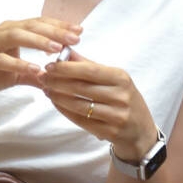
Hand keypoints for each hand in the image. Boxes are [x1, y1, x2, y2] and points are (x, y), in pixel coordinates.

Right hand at [0, 17, 81, 101]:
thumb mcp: (13, 75)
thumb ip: (33, 75)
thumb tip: (56, 80)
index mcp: (10, 31)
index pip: (39, 23)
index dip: (59, 25)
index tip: (80, 31)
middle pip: (31, 25)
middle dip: (55, 30)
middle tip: (75, 37)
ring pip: (15, 35)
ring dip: (37, 41)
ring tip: (56, 48)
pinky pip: (0, 59)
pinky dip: (18, 63)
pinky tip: (34, 69)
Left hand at [41, 48, 158, 162]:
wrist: (140, 130)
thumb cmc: (124, 99)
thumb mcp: (114, 79)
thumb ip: (89, 65)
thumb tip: (67, 51)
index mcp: (121, 78)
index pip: (90, 70)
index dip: (67, 68)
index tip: (49, 65)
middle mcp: (120, 96)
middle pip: (82, 88)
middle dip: (58, 82)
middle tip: (42, 77)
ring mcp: (116, 115)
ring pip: (79, 105)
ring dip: (58, 97)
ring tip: (46, 90)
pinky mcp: (109, 132)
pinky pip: (81, 120)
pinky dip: (65, 111)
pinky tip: (56, 103)